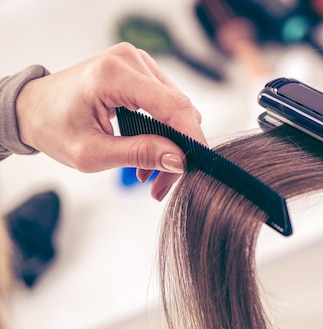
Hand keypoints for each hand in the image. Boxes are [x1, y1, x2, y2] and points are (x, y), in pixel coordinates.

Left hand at [15, 42, 206, 200]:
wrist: (34, 108)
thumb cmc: (54, 127)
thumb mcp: (92, 152)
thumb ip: (138, 154)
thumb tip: (179, 160)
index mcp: (113, 74)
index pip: (172, 105)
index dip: (192, 137)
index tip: (200, 165)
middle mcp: (130, 60)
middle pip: (178, 109)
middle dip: (178, 149)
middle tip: (162, 185)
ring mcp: (137, 63)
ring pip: (177, 109)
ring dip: (171, 144)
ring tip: (150, 173)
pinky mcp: (141, 71)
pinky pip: (168, 104)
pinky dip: (164, 132)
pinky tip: (149, 152)